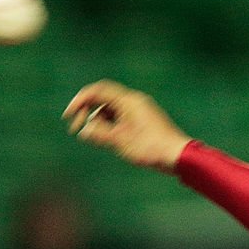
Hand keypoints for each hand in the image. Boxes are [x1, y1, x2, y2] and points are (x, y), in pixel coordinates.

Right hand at [62, 80, 191, 172]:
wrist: (180, 157)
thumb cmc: (151, 148)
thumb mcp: (120, 141)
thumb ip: (99, 133)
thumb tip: (84, 130)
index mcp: (128, 101)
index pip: (98, 91)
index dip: (80, 101)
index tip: (68, 116)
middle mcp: (135, 102)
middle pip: (104, 100)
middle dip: (87, 113)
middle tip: (77, 130)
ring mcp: (142, 111)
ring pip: (113, 110)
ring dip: (99, 121)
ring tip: (91, 137)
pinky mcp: (146, 122)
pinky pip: (123, 118)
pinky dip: (111, 126)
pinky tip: (106, 139)